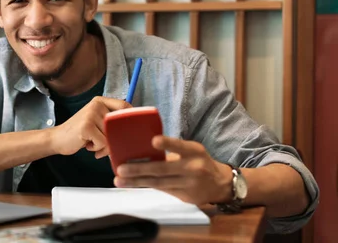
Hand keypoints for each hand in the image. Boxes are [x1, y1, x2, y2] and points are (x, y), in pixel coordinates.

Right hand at [48, 96, 130, 158]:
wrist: (57, 138)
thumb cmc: (80, 133)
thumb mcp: (96, 121)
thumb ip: (111, 121)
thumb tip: (133, 128)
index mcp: (100, 101)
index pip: (124, 106)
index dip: (131, 119)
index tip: (131, 130)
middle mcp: (96, 105)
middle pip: (120, 124)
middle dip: (115, 139)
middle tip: (104, 144)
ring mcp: (91, 114)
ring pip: (112, 135)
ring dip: (105, 146)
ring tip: (93, 144)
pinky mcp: (86, 126)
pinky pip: (103, 142)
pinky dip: (97, 149)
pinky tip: (87, 145)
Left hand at [113, 135, 232, 204]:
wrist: (220, 184)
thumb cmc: (199, 161)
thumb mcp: (192, 150)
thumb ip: (174, 149)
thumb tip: (145, 148)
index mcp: (194, 151)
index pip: (180, 146)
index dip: (168, 144)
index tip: (153, 141)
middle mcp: (192, 168)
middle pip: (163, 169)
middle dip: (140, 169)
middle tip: (121, 168)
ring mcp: (188, 184)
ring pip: (159, 183)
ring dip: (137, 182)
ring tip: (119, 179)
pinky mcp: (184, 196)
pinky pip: (161, 190)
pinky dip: (145, 186)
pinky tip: (131, 184)